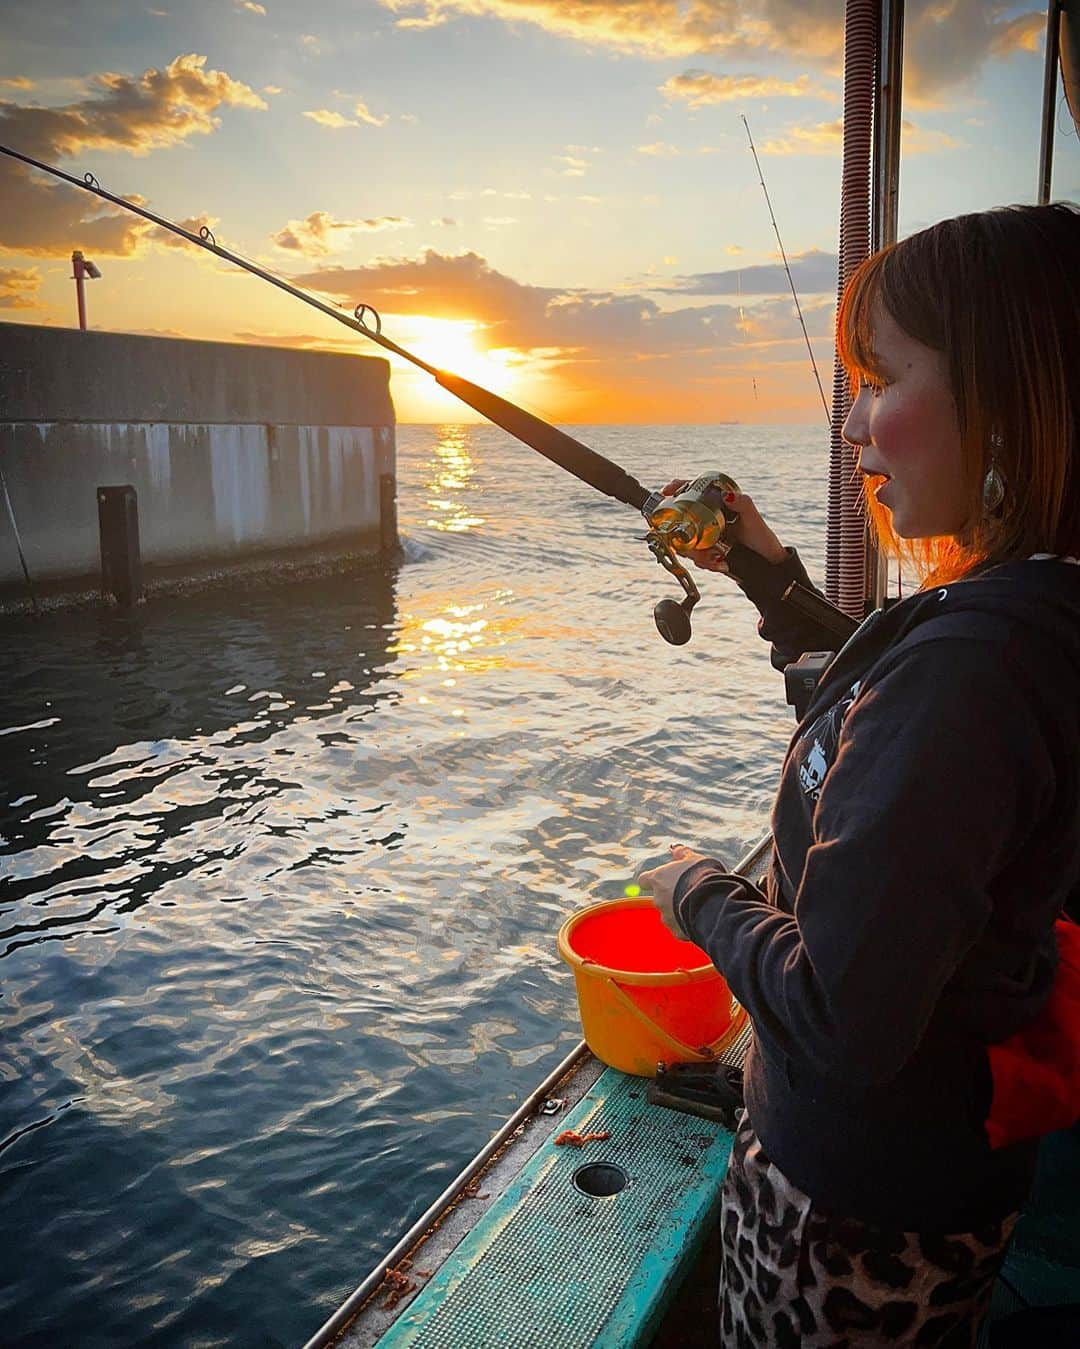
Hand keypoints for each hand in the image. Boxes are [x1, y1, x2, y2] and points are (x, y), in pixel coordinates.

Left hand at [637, 843, 706, 940]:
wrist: (711, 901)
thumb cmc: (701, 876)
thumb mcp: (692, 858)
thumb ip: (681, 854)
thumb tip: (674, 847)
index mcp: (658, 879)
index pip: (644, 880)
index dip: (651, 880)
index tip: (659, 880)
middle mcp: (658, 899)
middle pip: (660, 898)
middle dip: (672, 896)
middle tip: (690, 892)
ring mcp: (666, 917)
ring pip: (670, 914)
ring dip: (680, 911)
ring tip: (698, 906)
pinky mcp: (677, 931)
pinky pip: (681, 928)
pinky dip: (688, 924)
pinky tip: (701, 918)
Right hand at [660, 480, 786, 572]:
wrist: (766, 564)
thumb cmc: (761, 537)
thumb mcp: (752, 518)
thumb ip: (743, 504)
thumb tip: (727, 496)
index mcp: (716, 504)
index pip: (692, 491)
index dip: (677, 488)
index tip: (666, 491)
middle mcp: (707, 519)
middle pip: (681, 518)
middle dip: (680, 532)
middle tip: (691, 541)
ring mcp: (704, 536)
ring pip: (685, 542)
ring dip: (695, 552)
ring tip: (714, 557)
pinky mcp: (706, 554)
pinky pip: (696, 559)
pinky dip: (705, 563)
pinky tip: (721, 564)